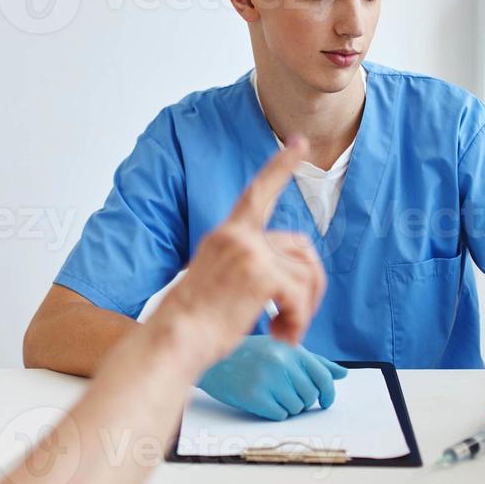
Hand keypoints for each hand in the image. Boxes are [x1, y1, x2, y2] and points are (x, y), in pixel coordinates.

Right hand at [152, 138, 327, 374]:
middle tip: (296, 315)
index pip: (257, 193)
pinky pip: (301, 297)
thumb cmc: (189, 323)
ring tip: (283, 331)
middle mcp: (238, 238)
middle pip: (301, 248)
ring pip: (306, 276)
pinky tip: (281, 335)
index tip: (299, 144)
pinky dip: (298, 321)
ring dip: (303, 310)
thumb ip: (246, 266)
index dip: (280, 167)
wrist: (174, 339)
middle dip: (310, 284)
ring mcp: (250, 253)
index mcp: (224, 236)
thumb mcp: (216, 280)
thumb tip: (286, 277)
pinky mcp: (262, 275)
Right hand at [198, 335, 347, 419]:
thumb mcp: (281, 350)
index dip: (328, 393)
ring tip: (271, 395)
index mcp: (290, 349)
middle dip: (303, 401)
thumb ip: (313, 362)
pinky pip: (280, 415)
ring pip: (296, 408)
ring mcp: (267, 379)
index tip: (325, 402)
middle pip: (310, 396)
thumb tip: (342, 374)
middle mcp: (281, 362)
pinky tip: (262, 400)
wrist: (212, 362)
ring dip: (288, 407)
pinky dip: (274, 412)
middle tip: (286, 394)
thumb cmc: (249, 355)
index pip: (322, 377)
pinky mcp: (254, 396)